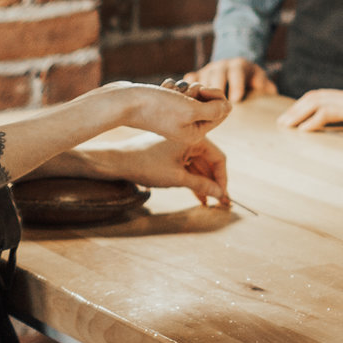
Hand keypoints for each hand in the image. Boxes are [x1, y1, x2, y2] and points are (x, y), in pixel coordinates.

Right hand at [104, 81, 229, 147]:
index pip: (222, 112)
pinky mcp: (164, 106)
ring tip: (171, 91)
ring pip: (194, 93)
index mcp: (195, 134)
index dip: (217, 97)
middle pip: (209, 102)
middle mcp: (186, 127)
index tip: (203, 91)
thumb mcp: (191, 110)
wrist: (124, 102)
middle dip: (200, 90)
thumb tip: (228, 106)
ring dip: (186, 87)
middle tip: (185, 91)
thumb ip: (214, 110)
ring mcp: (175, 117)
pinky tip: (162, 89)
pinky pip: (179, 90)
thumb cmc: (157, 107)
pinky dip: (173, 86)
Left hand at [105, 133, 231, 207]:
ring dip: (205, 184)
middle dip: (216, 183)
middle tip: (222, 203)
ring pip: (199, 167)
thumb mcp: (177, 177)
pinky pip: (188, 167)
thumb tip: (220, 194)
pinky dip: (194, 180)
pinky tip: (199, 197)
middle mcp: (189, 140)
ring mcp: (180, 147)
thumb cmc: (147, 165)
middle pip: (209, 163)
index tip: (223, 196)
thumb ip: (201, 185)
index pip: (218, 158)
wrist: (119, 160)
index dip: (222, 178)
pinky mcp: (171, 153)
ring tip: (212, 203)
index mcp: (194, 139)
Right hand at [191, 57, 276, 103]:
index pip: (237, 73)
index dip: (236, 85)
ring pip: (202, 78)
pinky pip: (190, 79)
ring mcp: (207, 70)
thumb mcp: (259, 77)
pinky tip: (184, 95)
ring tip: (199, 104)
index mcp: (238, 65)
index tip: (236, 99)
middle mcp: (221, 66)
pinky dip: (187, 86)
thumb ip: (265, 85)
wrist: (234, 67)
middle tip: (215, 104)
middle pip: (217, 75)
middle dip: (216, 88)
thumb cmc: (249, 78)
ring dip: (200, 90)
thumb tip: (270, 91)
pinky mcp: (197, 76)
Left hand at [276, 88, 342, 132]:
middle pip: (313, 96)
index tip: (291, 116)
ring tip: (287, 125)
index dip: (303, 105)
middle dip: (295, 109)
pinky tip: (304, 130)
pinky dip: (313, 121)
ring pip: (316, 102)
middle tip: (282, 122)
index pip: (321, 96)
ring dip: (298, 114)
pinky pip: (328, 112)